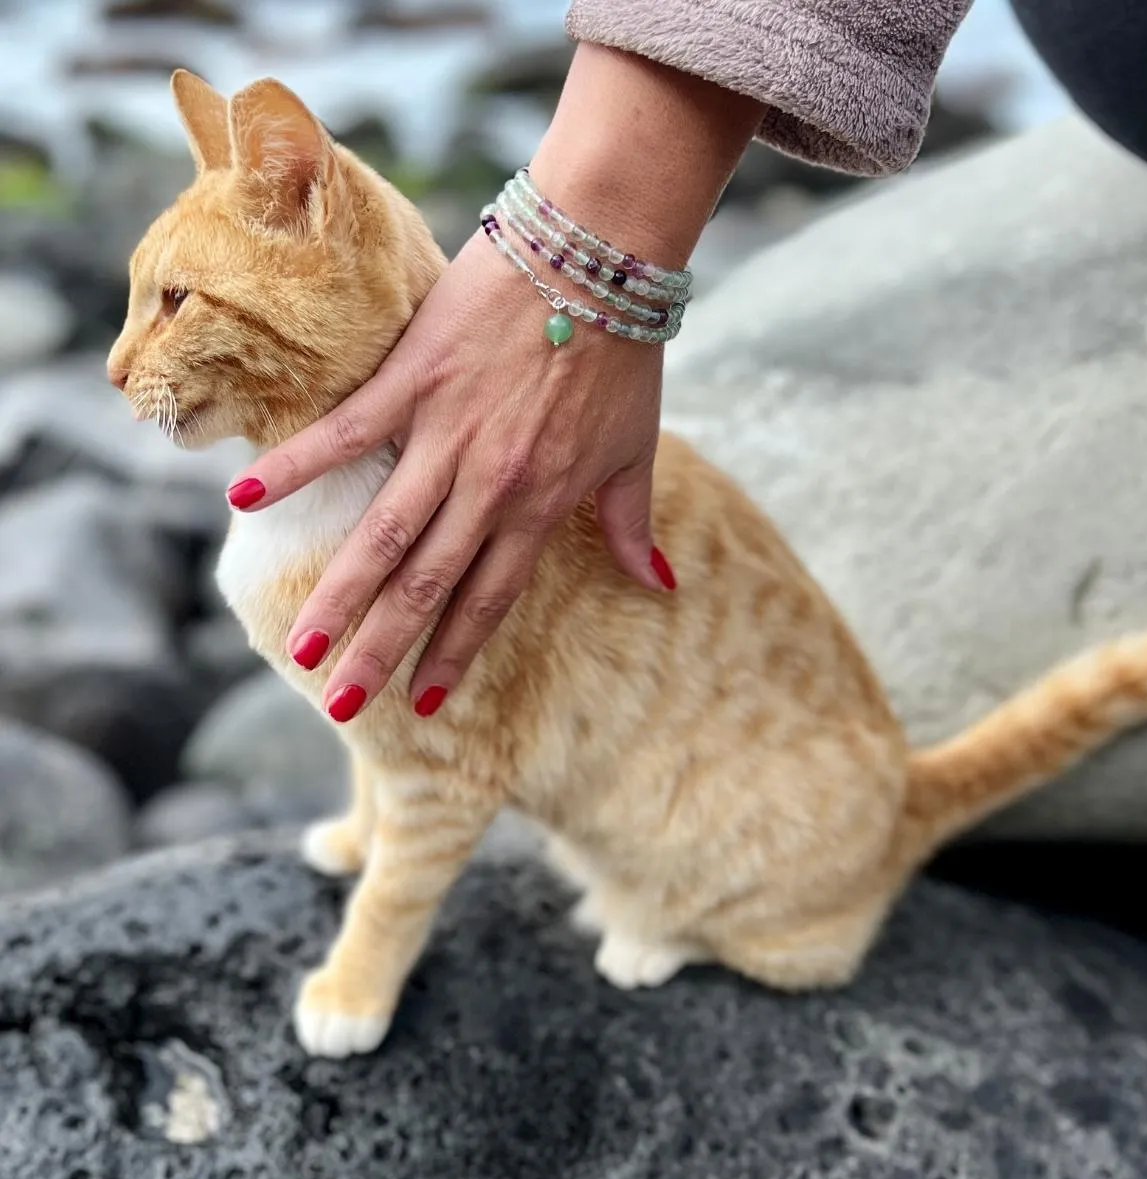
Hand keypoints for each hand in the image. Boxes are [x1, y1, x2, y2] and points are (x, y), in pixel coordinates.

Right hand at [234, 230, 670, 719]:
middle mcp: (489, 484)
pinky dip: (296, 466)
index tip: (424, 704)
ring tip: (302, 649)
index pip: (490, 598)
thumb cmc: (622, 355)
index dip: (456, 653)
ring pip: (384, 533)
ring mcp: (445, 434)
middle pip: (428, 584)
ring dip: (342, 595)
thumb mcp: (636, 450)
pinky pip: (345, 434)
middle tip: (343, 709)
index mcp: (541, 504)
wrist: (597, 257)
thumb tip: (660, 587)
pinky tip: (243, 502)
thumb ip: (634, 525)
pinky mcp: (411, 380)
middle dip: (384, 652)